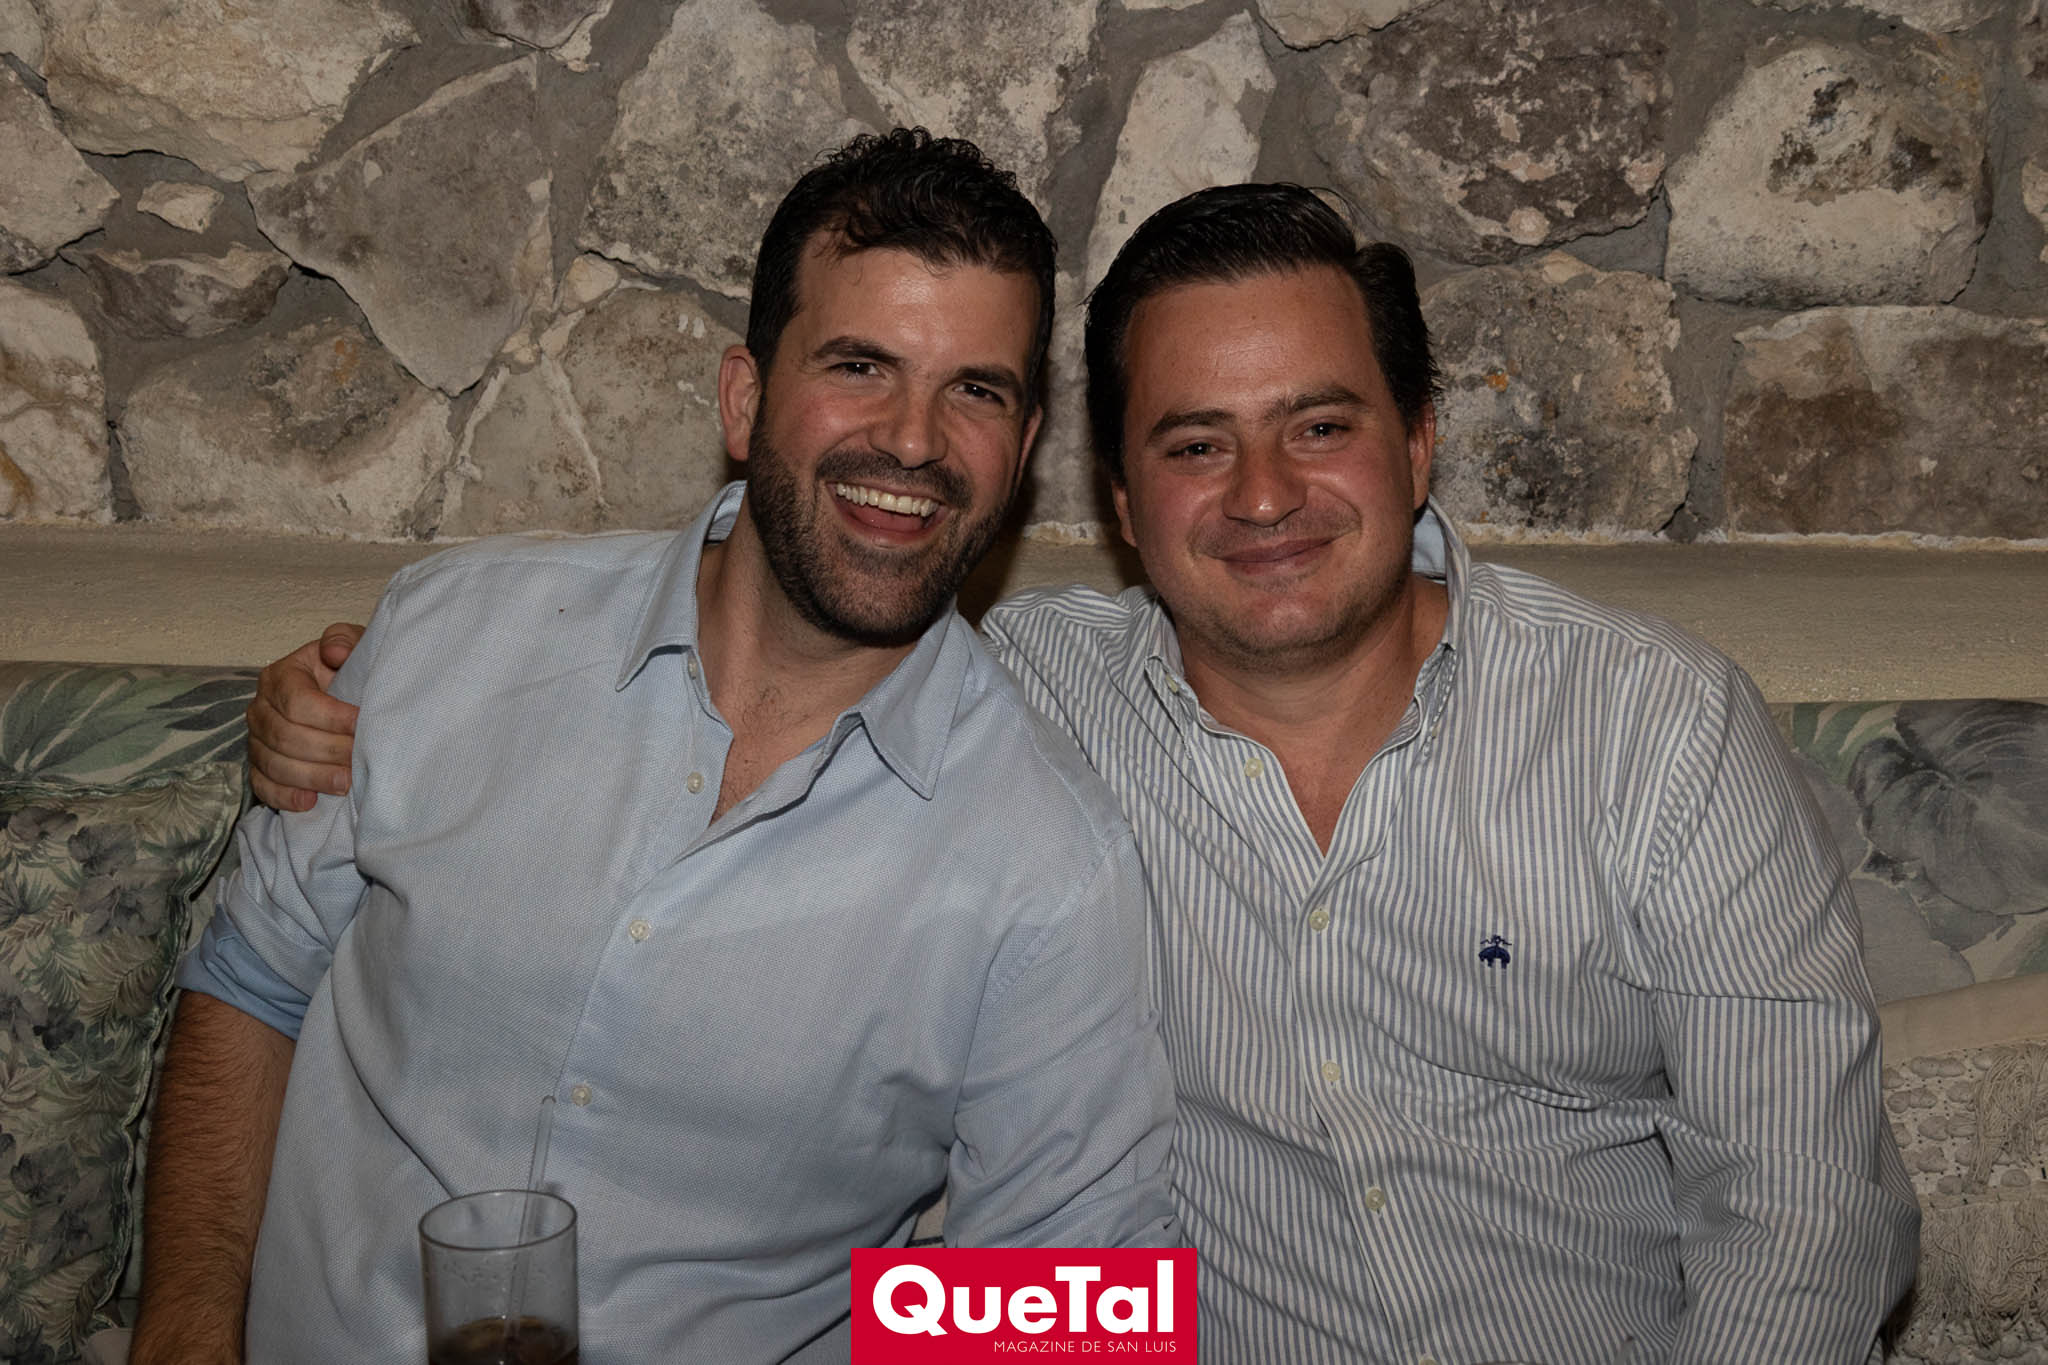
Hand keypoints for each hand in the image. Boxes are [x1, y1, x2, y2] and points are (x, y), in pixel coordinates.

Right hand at [246, 623, 364, 811]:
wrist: (345, 694)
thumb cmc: (350, 670)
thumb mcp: (352, 646)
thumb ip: (343, 640)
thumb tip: (333, 652)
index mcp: (280, 676)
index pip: (297, 702)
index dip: (331, 717)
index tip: (361, 725)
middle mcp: (261, 708)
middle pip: (286, 736)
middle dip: (327, 751)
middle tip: (360, 760)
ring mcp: (256, 740)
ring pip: (274, 764)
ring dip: (313, 777)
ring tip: (346, 783)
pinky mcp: (260, 767)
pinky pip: (263, 786)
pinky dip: (285, 796)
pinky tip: (310, 802)